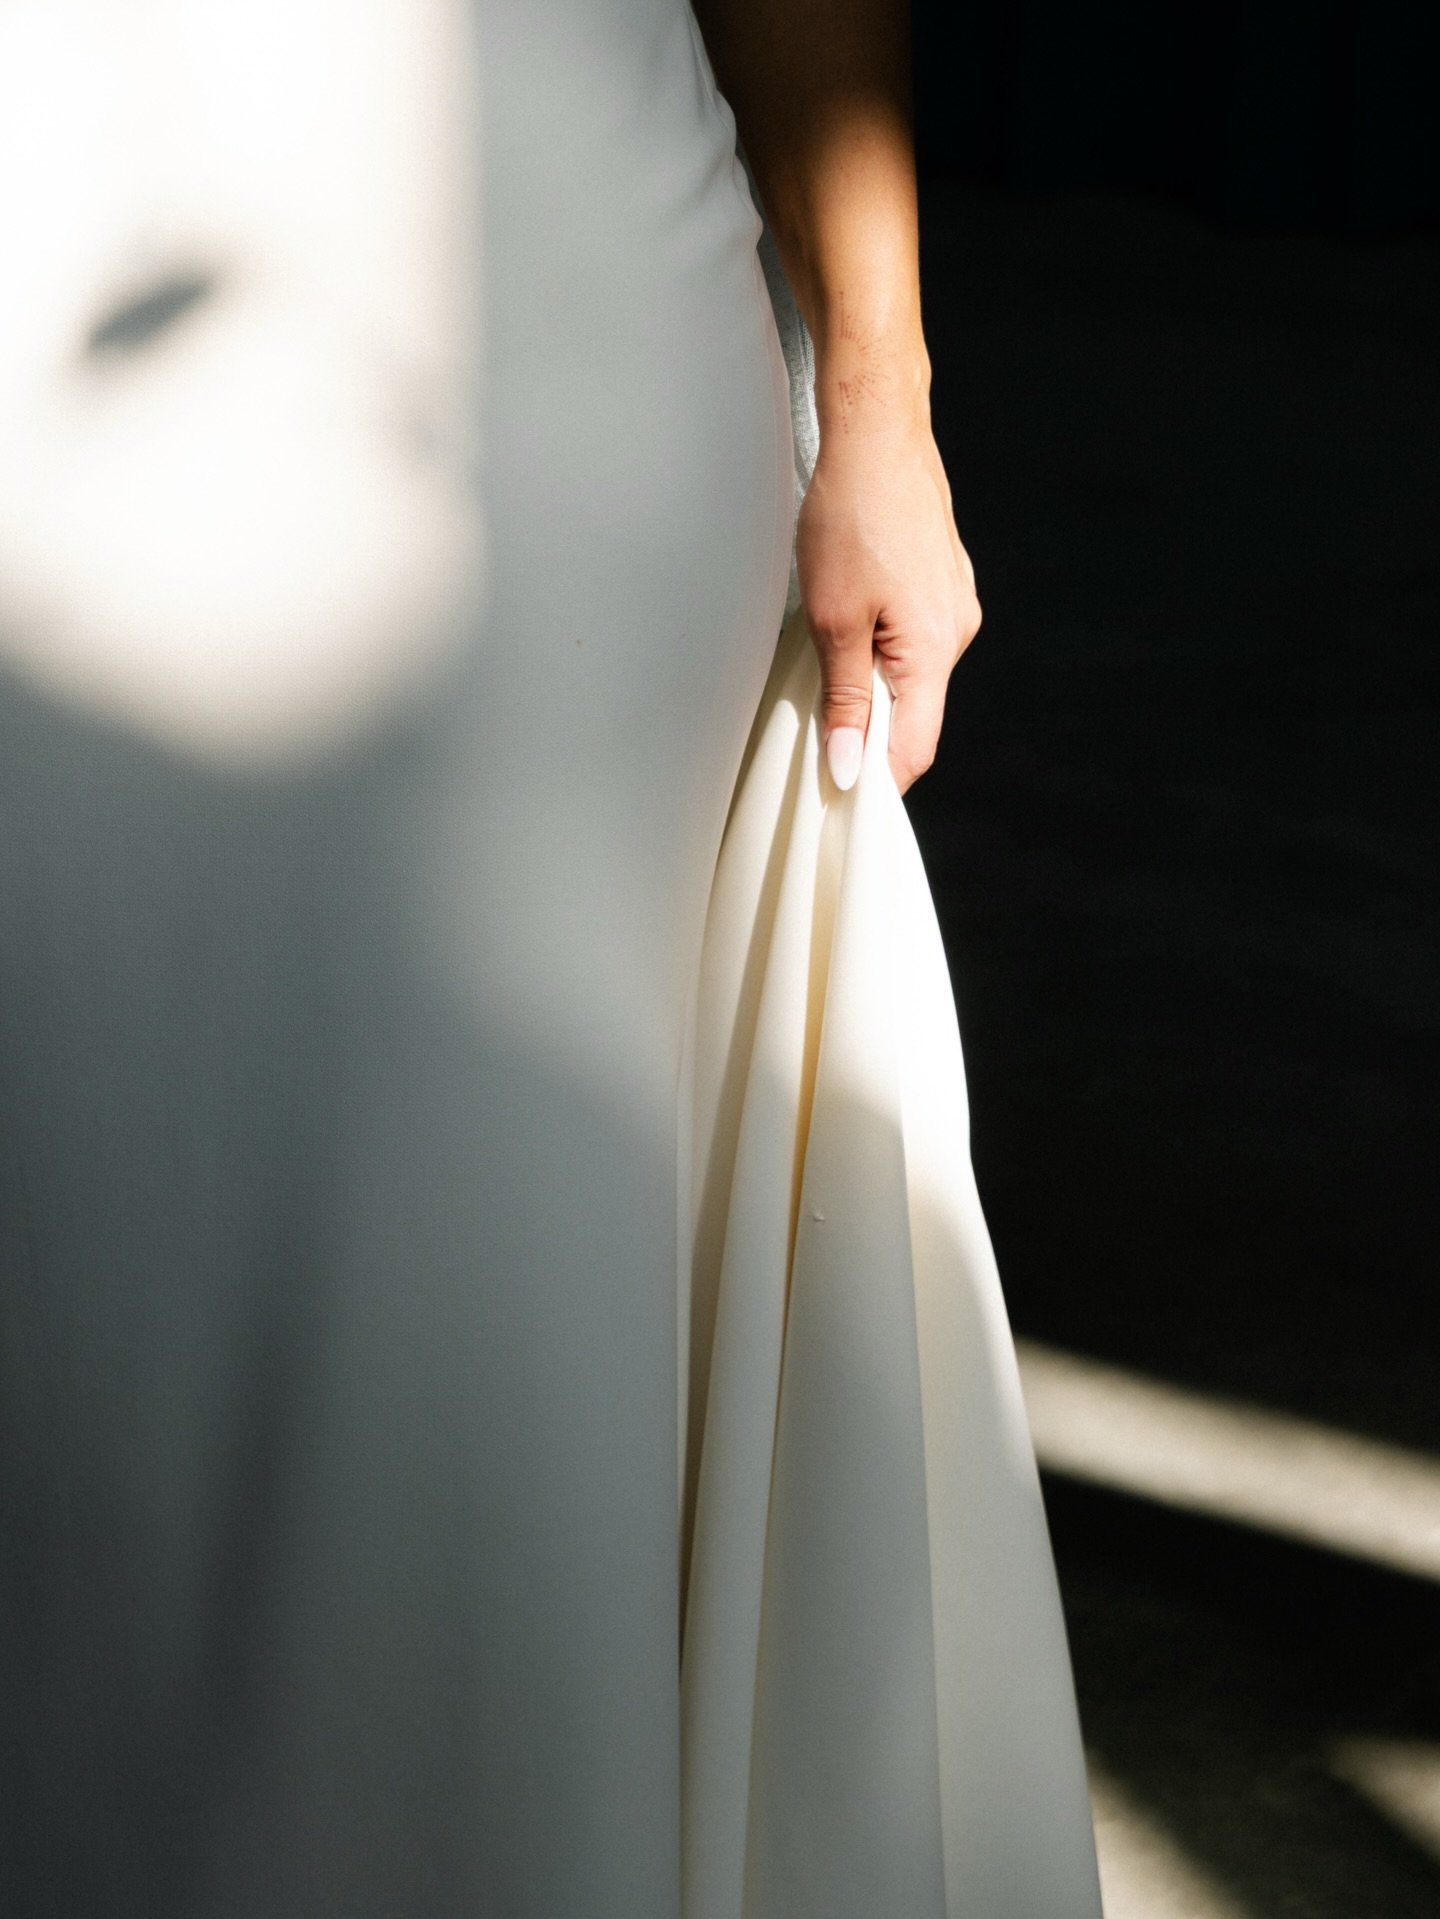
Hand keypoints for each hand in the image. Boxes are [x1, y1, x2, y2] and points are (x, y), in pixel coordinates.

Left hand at [794, 417, 980, 794]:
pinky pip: (911, 638)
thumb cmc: (850, 515)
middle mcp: (956, 631)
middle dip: (866, 730)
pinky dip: (878, 648)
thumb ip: (843, 700)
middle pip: (913, 713)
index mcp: (934, 649)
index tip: (836, 798)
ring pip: (910, 674)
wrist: (876, 430)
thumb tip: (850, 769)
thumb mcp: (832, 619)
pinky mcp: (941, 581)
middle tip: (812, 730)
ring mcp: (953, 603)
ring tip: (821, 659)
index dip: (876, 782)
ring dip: (868, 684)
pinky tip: (846, 622)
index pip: (914, 748)